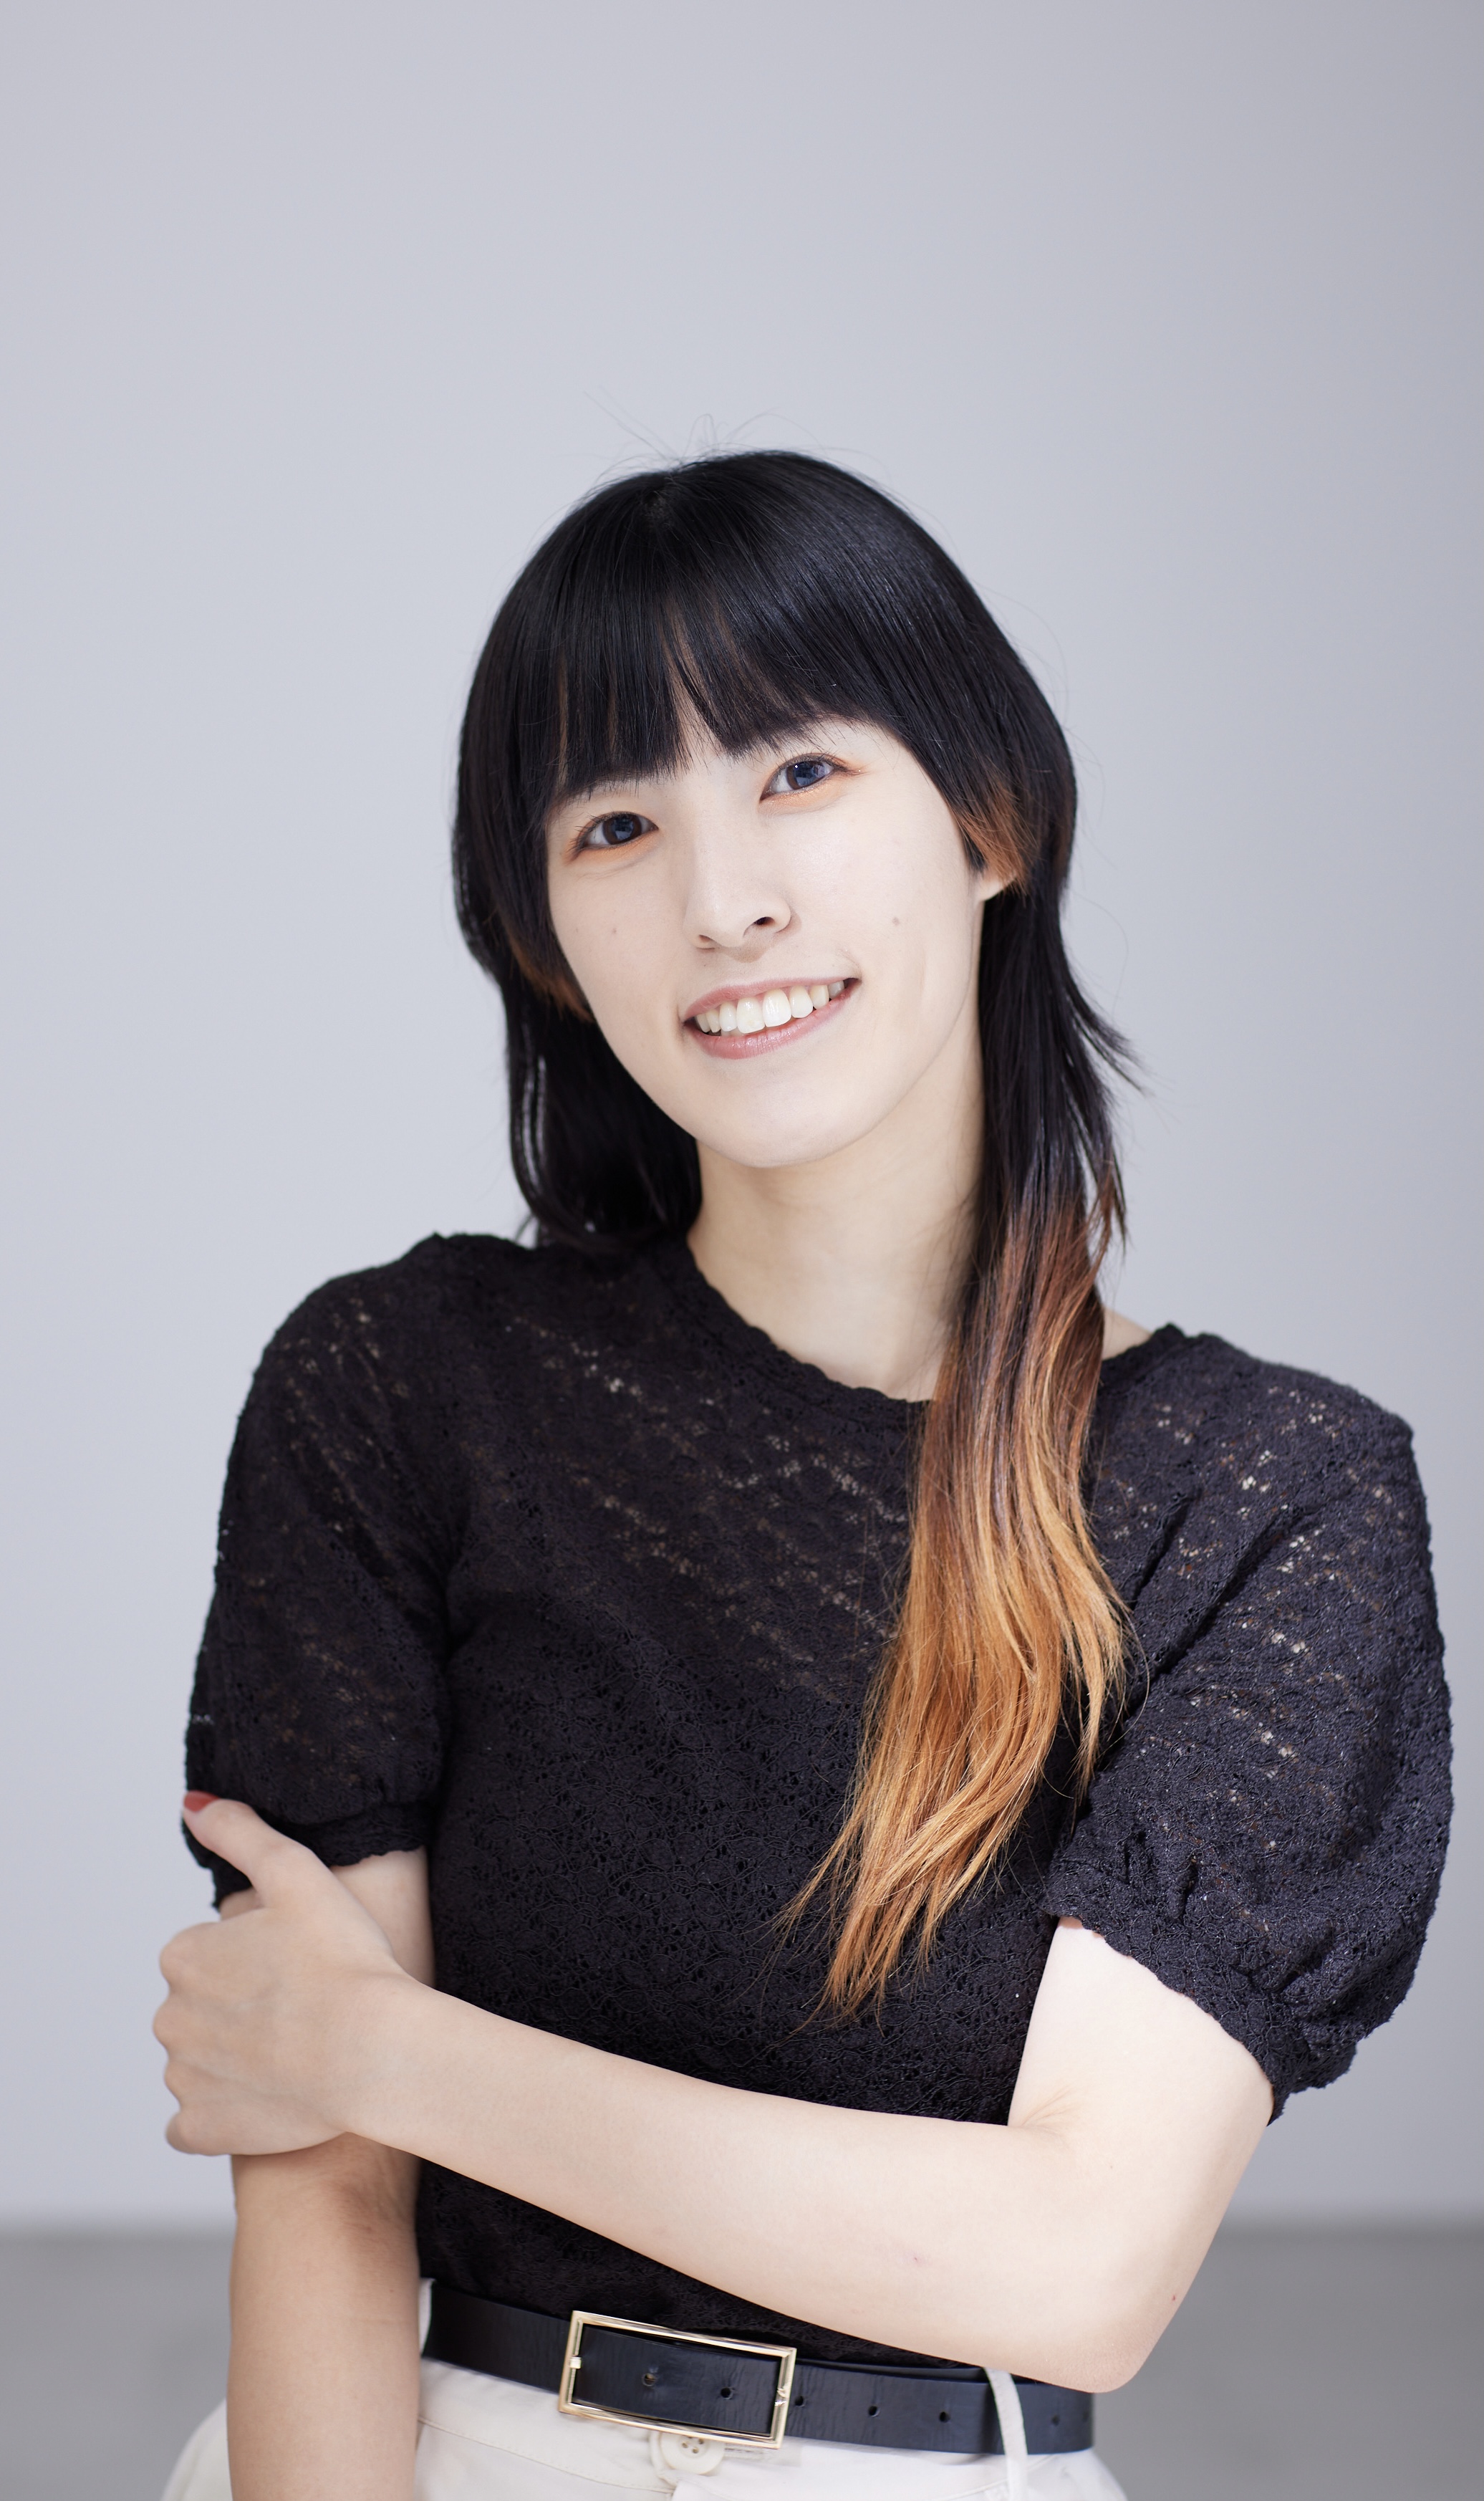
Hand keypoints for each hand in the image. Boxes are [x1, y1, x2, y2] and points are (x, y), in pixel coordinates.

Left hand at [155, 1797, 416, 2156]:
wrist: (375, 2052)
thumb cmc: (344, 1958)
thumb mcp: (296, 1870)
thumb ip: (239, 1831)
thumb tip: (193, 1806)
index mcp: (184, 1955)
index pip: (211, 1951)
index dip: (260, 1955)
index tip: (300, 1961)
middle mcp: (169, 2016)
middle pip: (205, 2006)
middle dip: (243, 2006)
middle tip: (305, 2003)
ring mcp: (184, 2077)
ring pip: (203, 2061)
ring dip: (237, 2058)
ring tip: (299, 2050)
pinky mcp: (202, 2129)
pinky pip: (199, 2122)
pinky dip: (226, 2111)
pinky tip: (269, 2097)